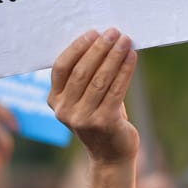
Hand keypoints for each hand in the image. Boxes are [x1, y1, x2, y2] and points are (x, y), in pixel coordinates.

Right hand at [48, 29, 137, 166]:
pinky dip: (125, 70)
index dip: (77, 47)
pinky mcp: (103, 122)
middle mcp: (64, 110)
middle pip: (81, 71)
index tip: (93, 32)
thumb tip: (102, 39)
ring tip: (125, 41)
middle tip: (113, 32)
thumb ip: (85, 75)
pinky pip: (116, 89)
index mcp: (54, 100)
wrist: (111, 155)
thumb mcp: (84, 98)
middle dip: (99, 48)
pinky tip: (132, 57)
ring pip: (99, 79)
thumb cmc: (99, 117)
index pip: (61, 67)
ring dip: (114, 56)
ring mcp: (83, 118)